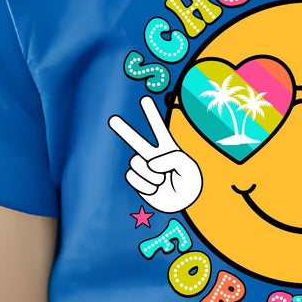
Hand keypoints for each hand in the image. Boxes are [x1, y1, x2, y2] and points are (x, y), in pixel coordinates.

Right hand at [107, 95, 203, 212]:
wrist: (183, 203)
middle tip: (112, 119)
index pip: (158, 129)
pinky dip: (145, 185)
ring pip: (135, 163)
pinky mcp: (138, 182)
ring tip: (161, 180)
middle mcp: (154, 156)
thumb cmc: (189, 182)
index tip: (144, 99)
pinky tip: (154, 188)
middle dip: (124, 130)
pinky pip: (133, 177)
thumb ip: (171, 159)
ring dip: (149, 174)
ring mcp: (145, 169)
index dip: (151, 115)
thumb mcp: (187, 167)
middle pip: (136, 141)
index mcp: (168, 148)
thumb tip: (150, 163)